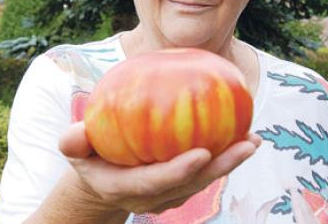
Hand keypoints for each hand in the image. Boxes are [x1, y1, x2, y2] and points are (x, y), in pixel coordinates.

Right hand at [59, 122, 261, 215]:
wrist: (102, 182)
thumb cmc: (90, 158)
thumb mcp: (74, 150)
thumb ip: (73, 142)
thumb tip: (75, 133)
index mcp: (128, 187)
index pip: (157, 181)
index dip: (181, 170)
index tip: (203, 152)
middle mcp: (154, 195)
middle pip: (192, 183)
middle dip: (222, 166)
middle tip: (248, 143)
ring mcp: (170, 194)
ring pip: (204, 180)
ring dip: (231, 162)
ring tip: (254, 139)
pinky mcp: (181, 186)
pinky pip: (206, 172)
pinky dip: (225, 155)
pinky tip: (242, 133)